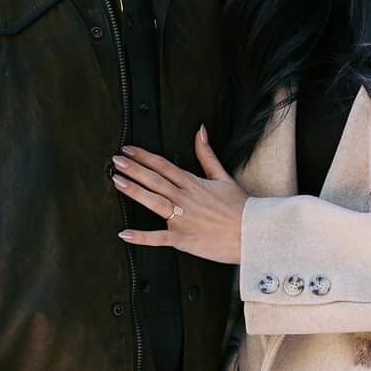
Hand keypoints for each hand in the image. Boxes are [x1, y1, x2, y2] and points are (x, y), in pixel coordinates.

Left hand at [114, 128, 244, 263]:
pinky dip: (141, 237)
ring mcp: (183, 219)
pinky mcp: (184, 239)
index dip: (144, 156)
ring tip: (117, 182)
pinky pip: (158, 238)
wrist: (254, 233)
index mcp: (193, 184)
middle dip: (134, 169)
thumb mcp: (223, 176)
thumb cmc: (240, 207)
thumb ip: (207, 154)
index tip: (128, 150)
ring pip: (154, 202)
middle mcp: (186, 199)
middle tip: (116, 160)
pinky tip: (124, 233)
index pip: (164, 166)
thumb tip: (200, 131)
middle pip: (155, 180)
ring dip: (134, 191)